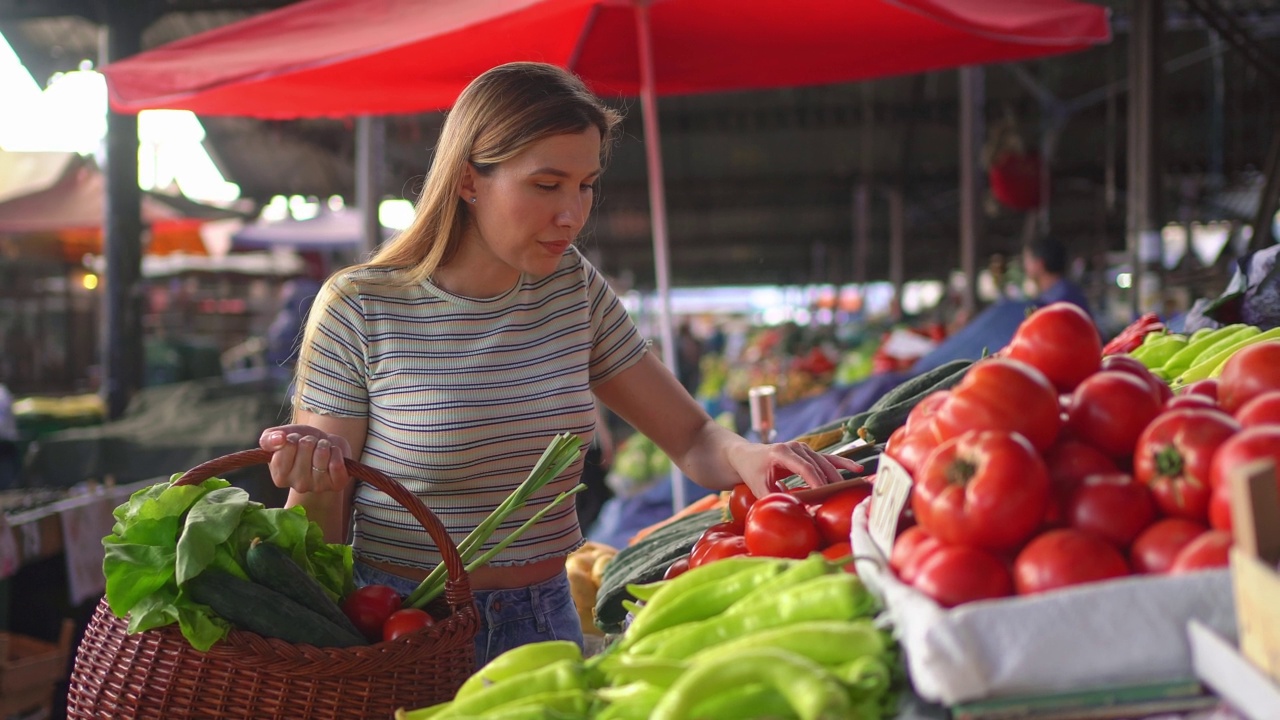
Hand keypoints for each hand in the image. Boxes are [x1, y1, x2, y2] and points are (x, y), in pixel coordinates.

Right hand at [259, 424, 352, 493]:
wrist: (326, 446)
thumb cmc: (300, 442)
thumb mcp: (282, 436)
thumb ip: (269, 438)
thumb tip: (278, 438)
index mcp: (280, 476)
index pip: (286, 446)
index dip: (292, 438)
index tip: (294, 442)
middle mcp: (298, 485)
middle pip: (305, 446)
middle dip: (309, 440)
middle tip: (310, 446)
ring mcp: (318, 486)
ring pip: (322, 453)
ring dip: (324, 444)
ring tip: (322, 450)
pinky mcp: (336, 484)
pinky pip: (337, 464)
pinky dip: (337, 452)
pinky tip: (333, 455)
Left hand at [729, 441, 863, 497]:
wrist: (747, 456)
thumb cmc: (752, 472)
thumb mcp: (759, 489)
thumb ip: (774, 499)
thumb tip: (793, 512)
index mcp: (781, 452)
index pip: (804, 468)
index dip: (816, 481)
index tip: (825, 495)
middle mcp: (795, 447)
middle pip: (818, 465)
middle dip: (829, 482)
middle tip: (840, 498)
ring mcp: (803, 448)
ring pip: (825, 463)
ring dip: (837, 477)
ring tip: (850, 490)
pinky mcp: (809, 453)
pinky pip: (827, 459)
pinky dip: (842, 464)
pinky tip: (857, 469)